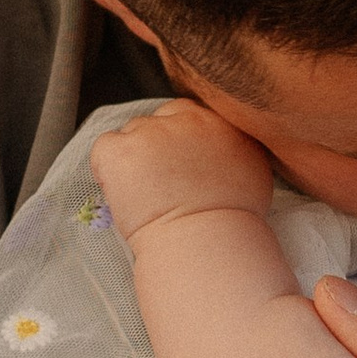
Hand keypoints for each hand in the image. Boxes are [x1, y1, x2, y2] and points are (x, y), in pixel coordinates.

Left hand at [91, 102, 277, 241]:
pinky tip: (123, 196)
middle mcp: (183, 121)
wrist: (204, 244)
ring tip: (142, 197)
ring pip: (128, 136)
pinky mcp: (121, 151)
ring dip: (131, 161)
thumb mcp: (252, 174)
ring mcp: (149, 133)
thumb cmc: (230, 224)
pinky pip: (104, 149)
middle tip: (157, 186)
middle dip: (151, 150)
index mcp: (215, 124)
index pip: (182, 113)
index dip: (172, 140)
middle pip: (154, 123)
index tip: (172, 166)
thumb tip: (225, 155)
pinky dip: (107, 171)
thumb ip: (235, 151)